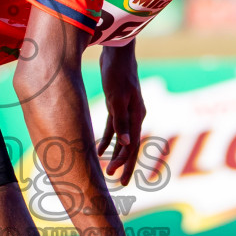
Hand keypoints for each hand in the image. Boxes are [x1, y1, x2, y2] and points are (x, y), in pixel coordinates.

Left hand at [96, 45, 145, 184]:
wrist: (117, 53)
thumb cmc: (117, 74)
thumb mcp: (117, 98)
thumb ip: (121, 121)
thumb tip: (126, 144)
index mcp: (137, 116)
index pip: (132, 146)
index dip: (125, 163)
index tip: (115, 177)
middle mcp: (134, 116)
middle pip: (130, 145)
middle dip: (124, 164)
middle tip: (118, 182)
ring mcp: (125, 111)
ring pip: (121, 139)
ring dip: (115, 154)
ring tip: (107, 170)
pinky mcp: (116, 105)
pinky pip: (113, 128)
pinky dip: (107, 139)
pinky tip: (98, 150)